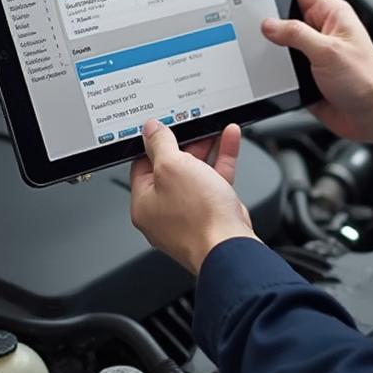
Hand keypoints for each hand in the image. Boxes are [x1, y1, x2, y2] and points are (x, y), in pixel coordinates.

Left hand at [129, 119, 257, 275]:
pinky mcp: (213, 213)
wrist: (230, 246)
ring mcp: (190, 214)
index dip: (154, 142)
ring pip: (197, 172)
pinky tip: (229, 140)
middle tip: (194, 126)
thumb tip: (150, 130)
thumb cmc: (198, 218)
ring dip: (207, 147)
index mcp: (144, 203)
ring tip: (214, 128)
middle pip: (172, 168)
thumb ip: (160, 144)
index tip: (166, 126)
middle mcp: (164, 211)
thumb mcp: (172, 167)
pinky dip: (222, 158)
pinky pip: (215, 179)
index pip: (142, 164)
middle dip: (186, 144)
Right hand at [262, 0, 372, 147]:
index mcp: (331, 14)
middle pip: (284, 16)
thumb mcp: (328, 51)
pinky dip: (274, 69)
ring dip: (271, 48)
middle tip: (248, 26)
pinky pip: (283, 66)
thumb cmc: (365, 81)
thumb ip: (296, 34)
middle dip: (267, 22)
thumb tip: (270, 24)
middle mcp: (321, 30)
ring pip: (281, 43)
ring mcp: (313, 52)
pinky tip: (265, 72)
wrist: (372, 117)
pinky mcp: (306, 73)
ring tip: (256, 50)